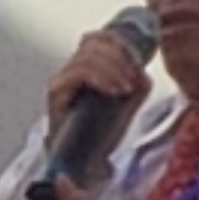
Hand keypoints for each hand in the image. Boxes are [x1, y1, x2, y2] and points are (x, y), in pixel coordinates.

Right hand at [41, 29, 150, 173]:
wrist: (86, 161)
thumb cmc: (102, 133)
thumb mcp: (129, 104)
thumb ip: (138, 83)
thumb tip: (142, 69)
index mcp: (87, 67)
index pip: (97, 37)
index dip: (117, 40)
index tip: (136, 55)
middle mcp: (71, 69)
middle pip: (93, 42)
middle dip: (119, 55)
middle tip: (133, 75)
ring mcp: (62, 79)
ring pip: (87, 56)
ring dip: (113, 68)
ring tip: (126, 87)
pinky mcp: (56, 91)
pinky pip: (79, 73)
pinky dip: (101, 78)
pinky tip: (115, 91)